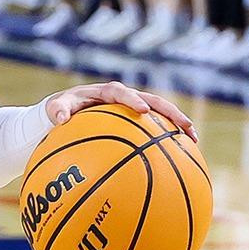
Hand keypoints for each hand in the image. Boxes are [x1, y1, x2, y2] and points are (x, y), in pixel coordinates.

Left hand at [44, 81, 197, 143]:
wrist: (65, 113)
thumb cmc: (60, 110)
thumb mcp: (54, 108)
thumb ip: (57, 110)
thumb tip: (60, 118)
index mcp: (106, 92)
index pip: (121, 92)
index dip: (133, 99)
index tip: (143, 110)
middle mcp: (124, 98)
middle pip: (153, 101)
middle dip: (170, 112)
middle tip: (185, 125)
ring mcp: (132, 111)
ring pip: (160, 115)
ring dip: (177, 125)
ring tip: (193, 140)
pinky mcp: (136, 123)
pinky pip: (154, 131)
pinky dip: (167, 141)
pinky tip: (181, 157)